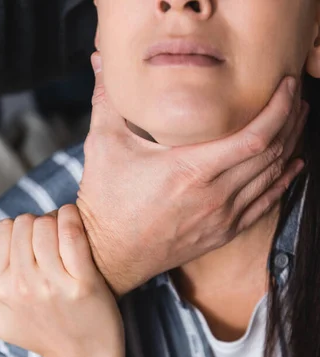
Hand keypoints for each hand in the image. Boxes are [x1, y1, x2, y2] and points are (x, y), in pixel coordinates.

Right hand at [0, 205, 124, 356]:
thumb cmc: (41, 335)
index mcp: (2, 288)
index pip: (2, 231)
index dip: (18, 228)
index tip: (32, 238)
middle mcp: (24, 285)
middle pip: (24, 223)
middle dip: (37, 223)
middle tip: (49, 235)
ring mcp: (53, 284)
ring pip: (45, 225)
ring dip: (55, 220)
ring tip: (63, 232)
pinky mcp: (83, 282)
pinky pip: (72, 234)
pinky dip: (72, 218)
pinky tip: (74, 221)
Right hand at [77, 53, 306, 296]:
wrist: (110, 254)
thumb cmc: (107, 203)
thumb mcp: (103, 147)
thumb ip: (107, 101)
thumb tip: (100, 63)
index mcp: (191, 170)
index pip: (254, 137)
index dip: (279, 109)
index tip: (286, 88)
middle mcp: (214, 196)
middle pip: (272, 154)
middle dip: (290, 121)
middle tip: (295, 99)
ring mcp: (221, 218)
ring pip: (272, 179)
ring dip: (290, 148)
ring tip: (297, 123)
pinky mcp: (221, 234)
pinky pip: (263, 206)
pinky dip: (282, 184)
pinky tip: (292, 167)